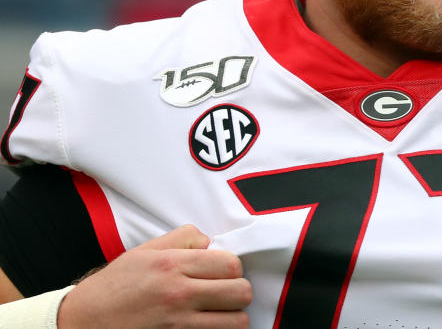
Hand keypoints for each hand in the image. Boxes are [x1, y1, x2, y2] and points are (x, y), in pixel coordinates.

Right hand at [57, 224, 251, 328]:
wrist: (82, 322)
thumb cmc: (114, 287)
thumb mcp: (144, 252)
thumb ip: (182, 239)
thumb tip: (210, 242)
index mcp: (173, 266)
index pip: (231, 264)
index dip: (233, 269)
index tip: (222, 273)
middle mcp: (179, 294)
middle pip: (241, 292)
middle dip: (238, 293)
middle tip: (225, 294)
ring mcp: (178, 324)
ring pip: (237, 322)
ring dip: (233, 318)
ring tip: (219, 314)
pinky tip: (206, 326)